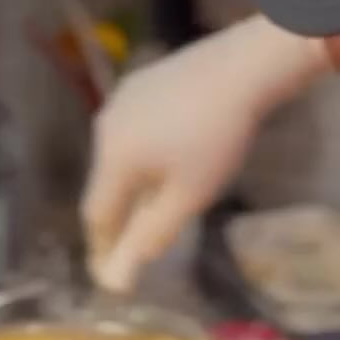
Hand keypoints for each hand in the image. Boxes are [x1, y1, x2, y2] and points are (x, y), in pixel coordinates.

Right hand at [82, 17, 326, 291]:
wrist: (241, 67)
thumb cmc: (217, 138)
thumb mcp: (189, 196)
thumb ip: (153, 233)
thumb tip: (126, 267)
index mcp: (113, 159)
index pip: (97, 216)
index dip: (103, 247)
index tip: (112, 271)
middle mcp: (105, 128)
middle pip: (105, 184)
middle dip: (119, 215)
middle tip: (136, 240)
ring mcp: (120, 101)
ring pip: (118, 155)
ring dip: (132, 182)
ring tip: (157, 198)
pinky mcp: (138, 83)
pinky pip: (131, 129)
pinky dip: (142, 152)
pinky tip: (171, 153)